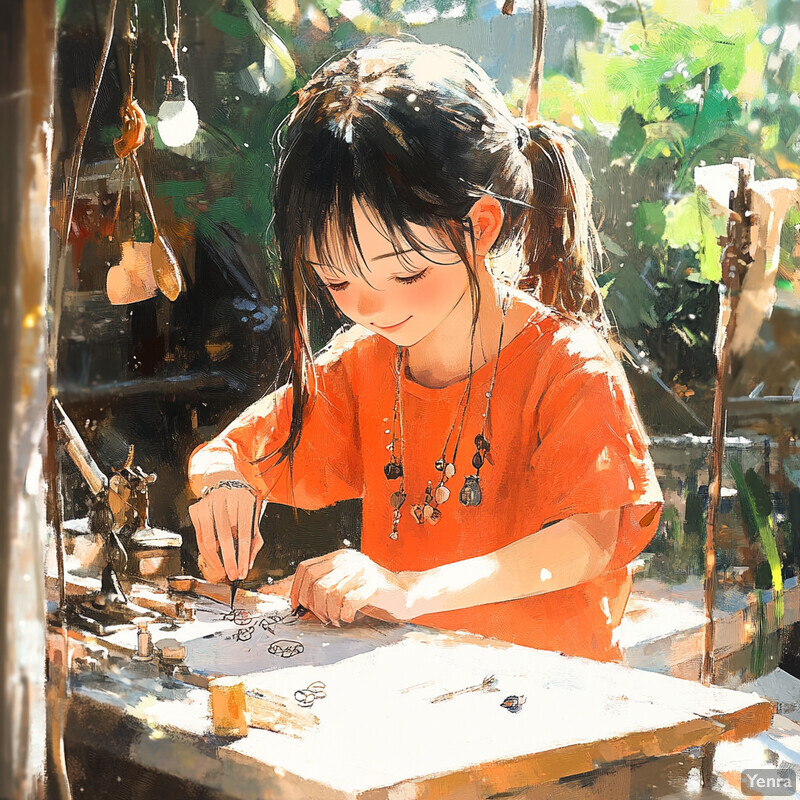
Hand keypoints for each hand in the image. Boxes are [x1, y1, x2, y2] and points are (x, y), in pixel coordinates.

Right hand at [188, 485, 262, 582]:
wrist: (223, 478)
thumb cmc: (242, 500)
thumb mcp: (254, 513)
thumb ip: (255, 538)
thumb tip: (248, 562)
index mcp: (244, 500)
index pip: (245, 533)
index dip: (243, 555)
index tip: (243, 570)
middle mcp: (225, 499)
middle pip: (226, 536)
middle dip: (230, 560)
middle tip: (232, 574)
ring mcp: (208, 503)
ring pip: (209, 538)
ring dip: (216, 559)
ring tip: (222, 570)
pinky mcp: (196, 509)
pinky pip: (200, 536)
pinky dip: (206, 551)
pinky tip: (213, 559)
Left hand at [264, 550, 411, 625]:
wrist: (403, 594)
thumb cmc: (370, 593)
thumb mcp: (343, 585)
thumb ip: (321, 587)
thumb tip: (290, 597)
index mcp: (339, 557)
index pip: (306, 568)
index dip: (296, 589)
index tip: (297, 607)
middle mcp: (349, 560)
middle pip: (315, 581)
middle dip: (313, 605)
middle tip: (322, 617)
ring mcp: (362, 571)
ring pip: (329, 593)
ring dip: (329, 613)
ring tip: (336, 619)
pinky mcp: (373, 585)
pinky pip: (348, 602)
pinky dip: (344, 615)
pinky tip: (347, 617)